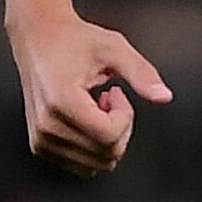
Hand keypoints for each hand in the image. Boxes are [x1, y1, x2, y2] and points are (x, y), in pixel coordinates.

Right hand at [6, 8, 173, 175]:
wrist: (38, 37)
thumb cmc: (72, 40)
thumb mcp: (114, 48)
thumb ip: (141, 73)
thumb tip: (164, 96)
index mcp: (61, 101)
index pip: (109, 135)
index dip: (125, 116)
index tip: (116, 92)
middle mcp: (47, 125)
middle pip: (107, 153)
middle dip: (119, 128)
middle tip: (108, 98)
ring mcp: (41, 139)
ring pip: (96, 164)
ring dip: (105, 138)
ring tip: (94, 107)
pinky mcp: (40, 146)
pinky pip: (81, 164)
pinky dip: (92, 146)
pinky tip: (85, 118)